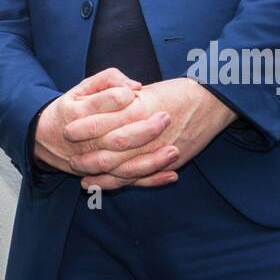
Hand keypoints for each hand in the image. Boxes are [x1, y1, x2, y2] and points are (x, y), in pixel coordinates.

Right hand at [34, 68, 178, 184]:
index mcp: (79, 113)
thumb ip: (107, 79)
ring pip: (125, 167)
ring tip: (175, 151)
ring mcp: (96, 162)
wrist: (45, 139)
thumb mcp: (81, 87)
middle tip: (166, 117)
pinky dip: (151, 181)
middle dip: (145, 130)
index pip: (103, 105)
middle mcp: (88, 142)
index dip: (122, 98)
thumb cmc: (71, 109)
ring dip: (152, 161)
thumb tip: (135, 86)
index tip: (139, 92)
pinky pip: (129, 182)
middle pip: (118, 139)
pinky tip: (172, 175)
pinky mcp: (105, 175)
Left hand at [66, 76, 237, 190]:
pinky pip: (141, 179)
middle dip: (87, 157)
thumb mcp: (148, 92)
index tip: (67, 130)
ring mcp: (157, 151)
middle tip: (70, 159)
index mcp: (136, 110)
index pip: (101, 122)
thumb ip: (125, 101)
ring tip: (83, 178)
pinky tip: (107, 187)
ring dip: (101, 175)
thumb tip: (103, 108)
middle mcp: (145, 133)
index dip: (84, 128)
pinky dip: (123, 184)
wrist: (212, 101)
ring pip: (122, 170)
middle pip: (108, 150)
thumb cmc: (179, 92)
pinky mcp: (168, 162)